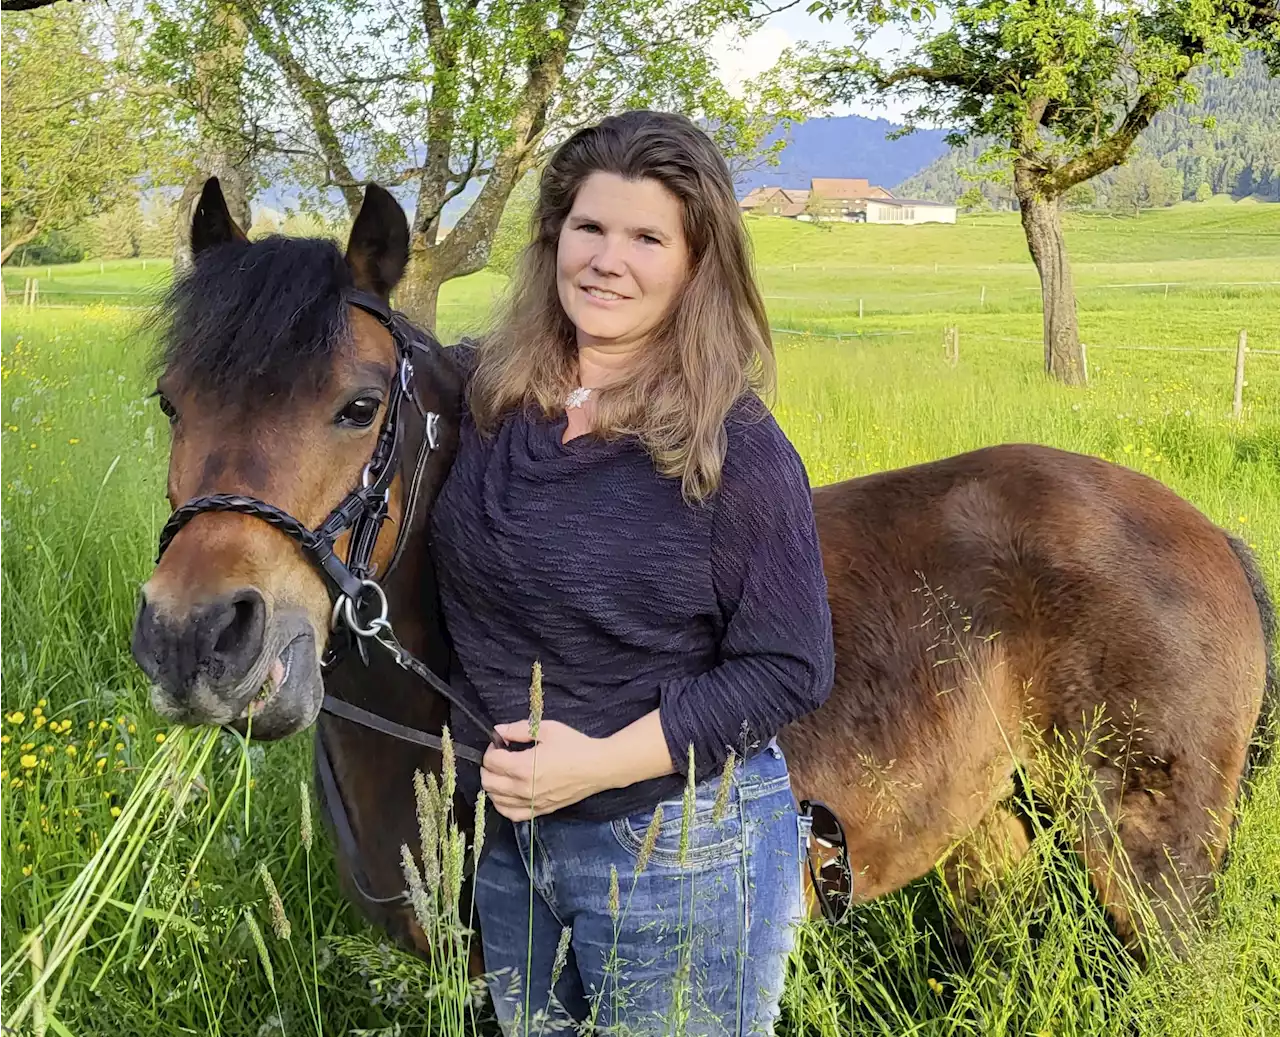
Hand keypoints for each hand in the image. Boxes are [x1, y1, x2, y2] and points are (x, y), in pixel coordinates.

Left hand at [481, 719, 613, 820]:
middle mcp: (523, 789)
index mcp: (523, 767)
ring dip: (492, 786)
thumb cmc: (575, 745)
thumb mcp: (546, 729)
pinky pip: (512, 814)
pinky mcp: (540, 810)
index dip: (491, 748)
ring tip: (501, 773)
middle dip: (488, 767)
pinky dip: (502, 805)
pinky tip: (505, 795)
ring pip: (496, 801)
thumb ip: (518, 729)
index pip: (491, 761)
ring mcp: (531, 803)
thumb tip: (498, 730)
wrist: (598, 767)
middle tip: (499, 755)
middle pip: (489, 782)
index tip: (500, 742)